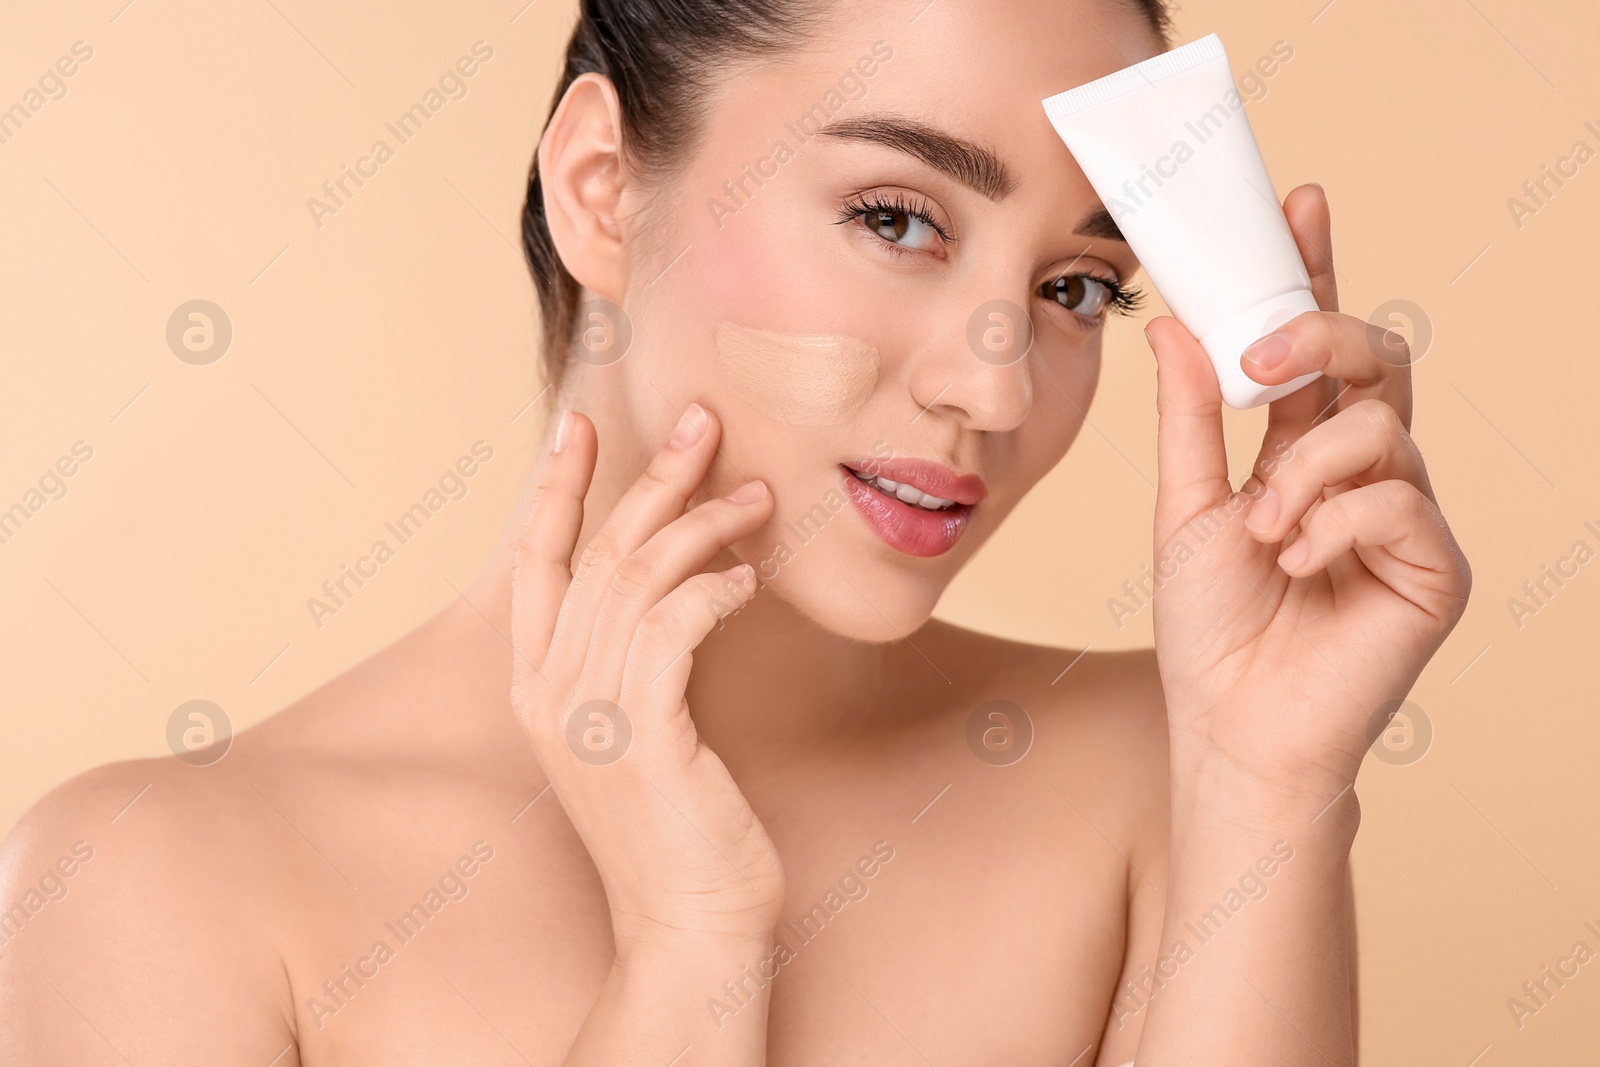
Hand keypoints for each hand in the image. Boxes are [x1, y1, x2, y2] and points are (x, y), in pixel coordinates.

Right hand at [510, 403, 784, 954]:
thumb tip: (675, 573)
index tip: (580, 423)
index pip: (538, 561)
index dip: (557, 488)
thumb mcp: (637, 727)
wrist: (690, 920)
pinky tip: (748, 579)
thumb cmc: (677, 821)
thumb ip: (634, 656)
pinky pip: (674, 627)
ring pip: (640, 579)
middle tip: (704, 422)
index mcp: (537, 685)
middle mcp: (551, 692)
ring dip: (703, 524)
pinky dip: (712, 589)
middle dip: (652, 476)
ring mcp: (590, 716)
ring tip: (756, 499)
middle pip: (598, 552)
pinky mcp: (643, 736)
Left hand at [1145, 183, 1471, 802]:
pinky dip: (1335, 522)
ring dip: (1306, 472)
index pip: (1319, 346)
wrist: (1231, 725)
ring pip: (1383, 428)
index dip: (1315, 273)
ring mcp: (1406, 516)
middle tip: (1259, 359)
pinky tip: (1299, 561)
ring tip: (1263, 531)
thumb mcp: (1183, 507)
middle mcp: (1364, 472)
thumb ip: (1188, 418)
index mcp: (1303, 450)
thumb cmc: (1210, 626)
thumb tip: (1171, 322)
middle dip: (1321, 336)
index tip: (1300, 203)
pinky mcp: (1436, 568)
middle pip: (1378, 358)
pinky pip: (1399, 500)